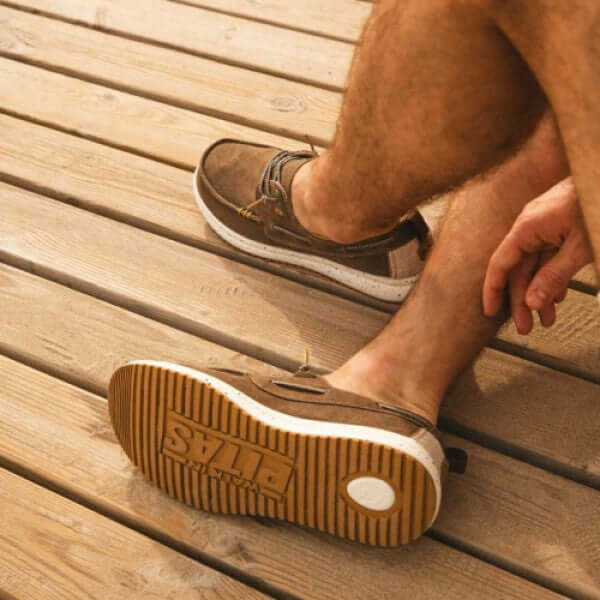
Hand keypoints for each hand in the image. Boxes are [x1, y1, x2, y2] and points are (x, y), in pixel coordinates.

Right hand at [483, 178, 592, 333]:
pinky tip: (557, 296)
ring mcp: (544, 226)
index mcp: (527, 227)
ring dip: (540, 292)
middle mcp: (530, 226)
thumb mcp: (579, 248)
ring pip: (535, 265)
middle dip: (523, 300)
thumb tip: (532, 303)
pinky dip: (552, 277)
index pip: (500, 263)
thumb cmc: (597, 204)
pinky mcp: (558, 226)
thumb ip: (554, 276)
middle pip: (518, 269)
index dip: (493, 289)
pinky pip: (548, 256)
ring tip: (547, 319)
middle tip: (526, 328)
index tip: (490, 311)